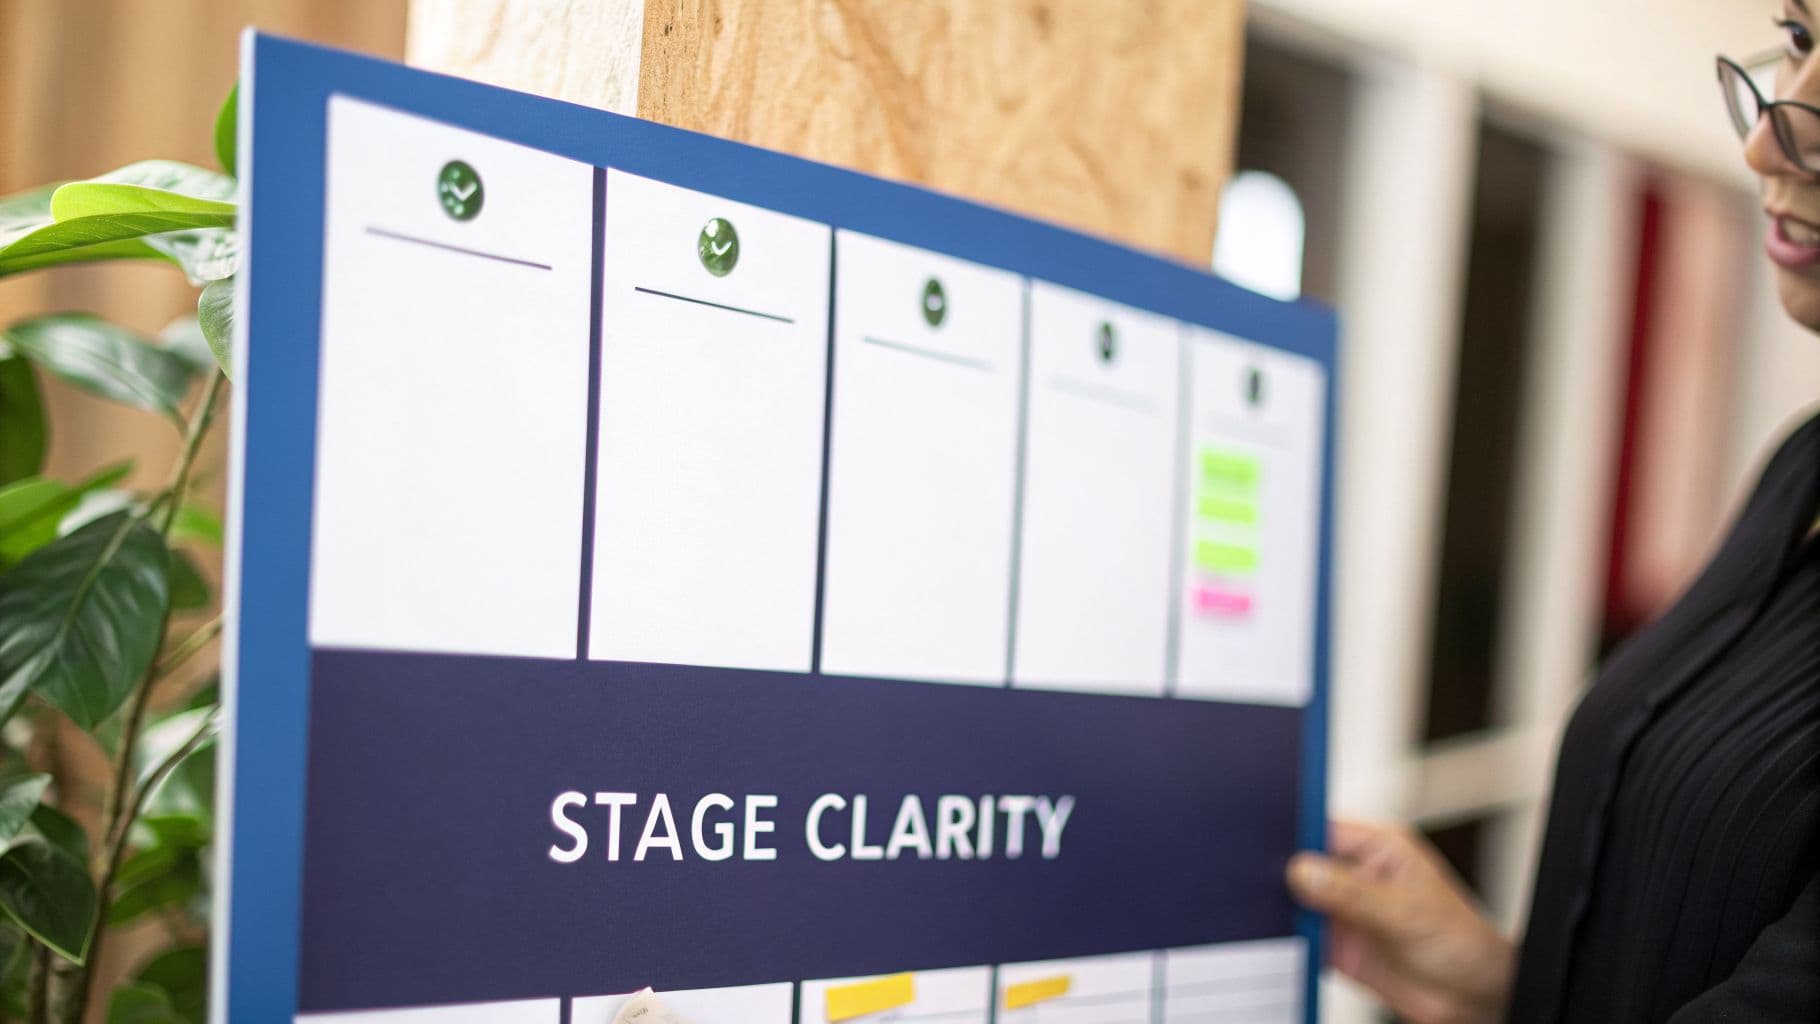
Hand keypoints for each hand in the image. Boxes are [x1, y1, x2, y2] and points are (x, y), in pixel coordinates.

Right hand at [1287, 819, 1515, 1023]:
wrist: (1471, 996)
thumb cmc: (1461, 942)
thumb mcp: (1405, 912)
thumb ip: (1351, 892)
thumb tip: (1302, 872)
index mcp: (1378, 849)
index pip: (1325, 829)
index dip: (1296, 835)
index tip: (1267, 845)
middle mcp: (1356, 876)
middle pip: (1304, 866)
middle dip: (1281, 875)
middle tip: (1261, 885)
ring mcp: (1345, 911)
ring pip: (1297, 903)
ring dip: (1283, 910)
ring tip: (1270, 916)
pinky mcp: (1337, 945)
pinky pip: (1300, 938)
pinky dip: (1288, 942)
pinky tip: (1282, 943)